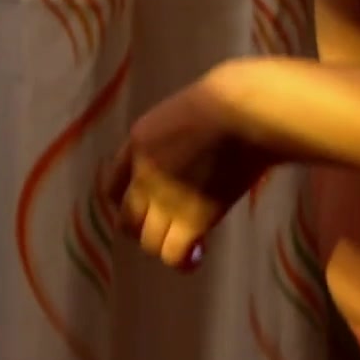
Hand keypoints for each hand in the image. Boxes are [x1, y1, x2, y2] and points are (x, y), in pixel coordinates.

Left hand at [103, 69, 276, 271]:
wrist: (245, 111)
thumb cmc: (231, 98)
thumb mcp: (186, 111)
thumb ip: (176, 137)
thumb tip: (193, 150)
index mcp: (139, 141)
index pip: (114, 184)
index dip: (128, 201)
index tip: (148, 206)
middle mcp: (142, 174)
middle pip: (126, 219)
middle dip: (144, 229)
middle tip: (169, 229)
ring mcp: (164, 198)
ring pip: (148, 241)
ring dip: (164, 246)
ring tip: (186, 244)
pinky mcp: (191, 217)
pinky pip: (173, 253)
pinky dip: (182, 261)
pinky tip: (197, 257)